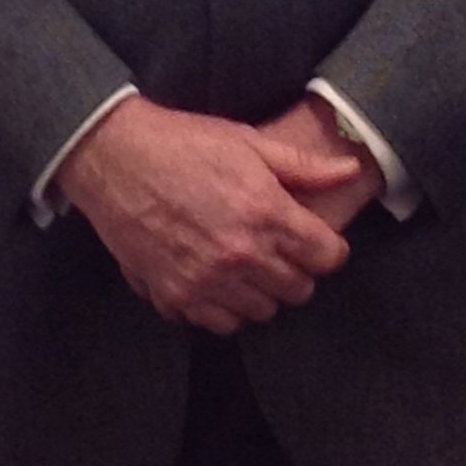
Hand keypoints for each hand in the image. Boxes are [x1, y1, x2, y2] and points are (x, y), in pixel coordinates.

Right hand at [53, 96, 361, 333]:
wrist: (114, 157)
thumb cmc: (183, 142)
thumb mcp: (247, 141)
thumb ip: (303, 165)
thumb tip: (351, 171)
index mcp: (266, 212)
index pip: (327, 257)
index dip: (325, 247)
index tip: (312, 238)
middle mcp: (242, 254)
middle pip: (298, 289)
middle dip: (296, 269)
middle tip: (276, 247)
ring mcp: (207, 281)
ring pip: (262, 311)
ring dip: (261, 290)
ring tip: (244, 262)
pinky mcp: (175, 296)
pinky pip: (220, 323)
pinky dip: (224, 307)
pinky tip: (215, 278)